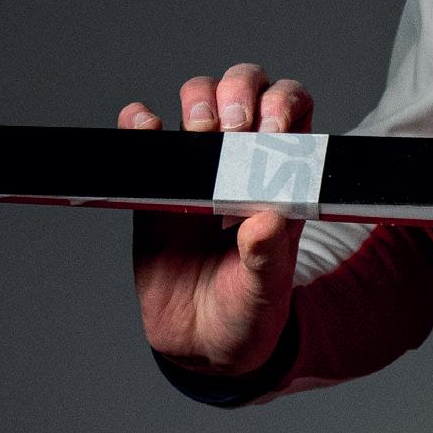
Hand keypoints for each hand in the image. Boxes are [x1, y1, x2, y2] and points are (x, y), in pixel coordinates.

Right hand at [120, 64, 310, 376]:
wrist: (202, 343)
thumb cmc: (248, 311)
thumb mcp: (266, 291)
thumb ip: (268, 257)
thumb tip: (267, 219)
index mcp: (284, 179)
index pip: (293, 111)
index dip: (284, 103)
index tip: (270, 128)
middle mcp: (244, 163)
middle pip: (245, 89)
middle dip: (239, 90)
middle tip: (233, 127)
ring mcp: (199, 169)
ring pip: (200, 100)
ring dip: (198, 100)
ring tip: (198, 133)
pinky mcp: (156, 185)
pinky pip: (145, 138)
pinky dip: (140, 121)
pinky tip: (145, 126)